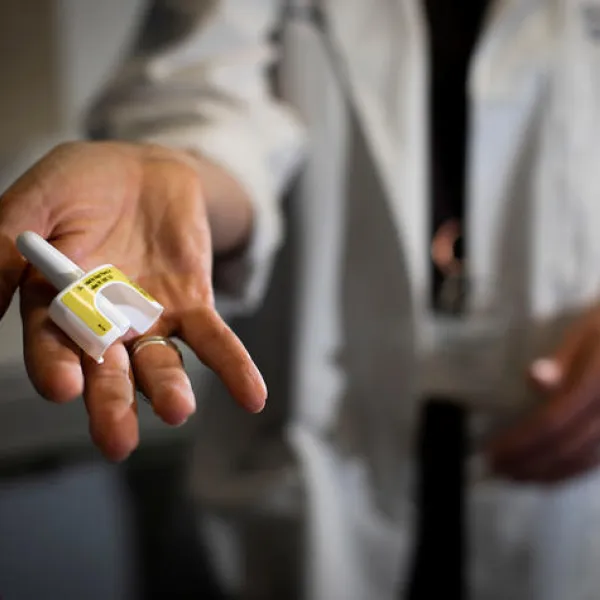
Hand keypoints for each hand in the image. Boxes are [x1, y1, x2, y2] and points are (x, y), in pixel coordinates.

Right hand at [0, 141, 265, 460]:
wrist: (145, 171)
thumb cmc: (83, 184)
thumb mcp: (39, 200)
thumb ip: (6, 245)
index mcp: (55, 303)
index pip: (52, 344)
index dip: (55, 365)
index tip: (62, 387)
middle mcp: (103, 323)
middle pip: (106, 371)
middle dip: (111, 405)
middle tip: (118, 442)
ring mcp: (150, 319)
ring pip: (159, 363)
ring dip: (168, 389)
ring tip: (176, 410)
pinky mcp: (192, 307)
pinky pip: (214, 341)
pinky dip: (234, 367)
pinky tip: (252, 397)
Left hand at [487, 307, 599, 482]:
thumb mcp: (585, 332)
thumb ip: (562, 359)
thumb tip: (536, 380)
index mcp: (599, 383)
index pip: (554, 421)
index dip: (521, 442)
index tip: (492, 452)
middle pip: (566, 446)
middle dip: (527, 462)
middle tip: (495, 468)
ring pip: (583, 461)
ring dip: (545, 473)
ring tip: (513, 476)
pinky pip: (595, 462)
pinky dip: (567, 473)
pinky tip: (544, 476)